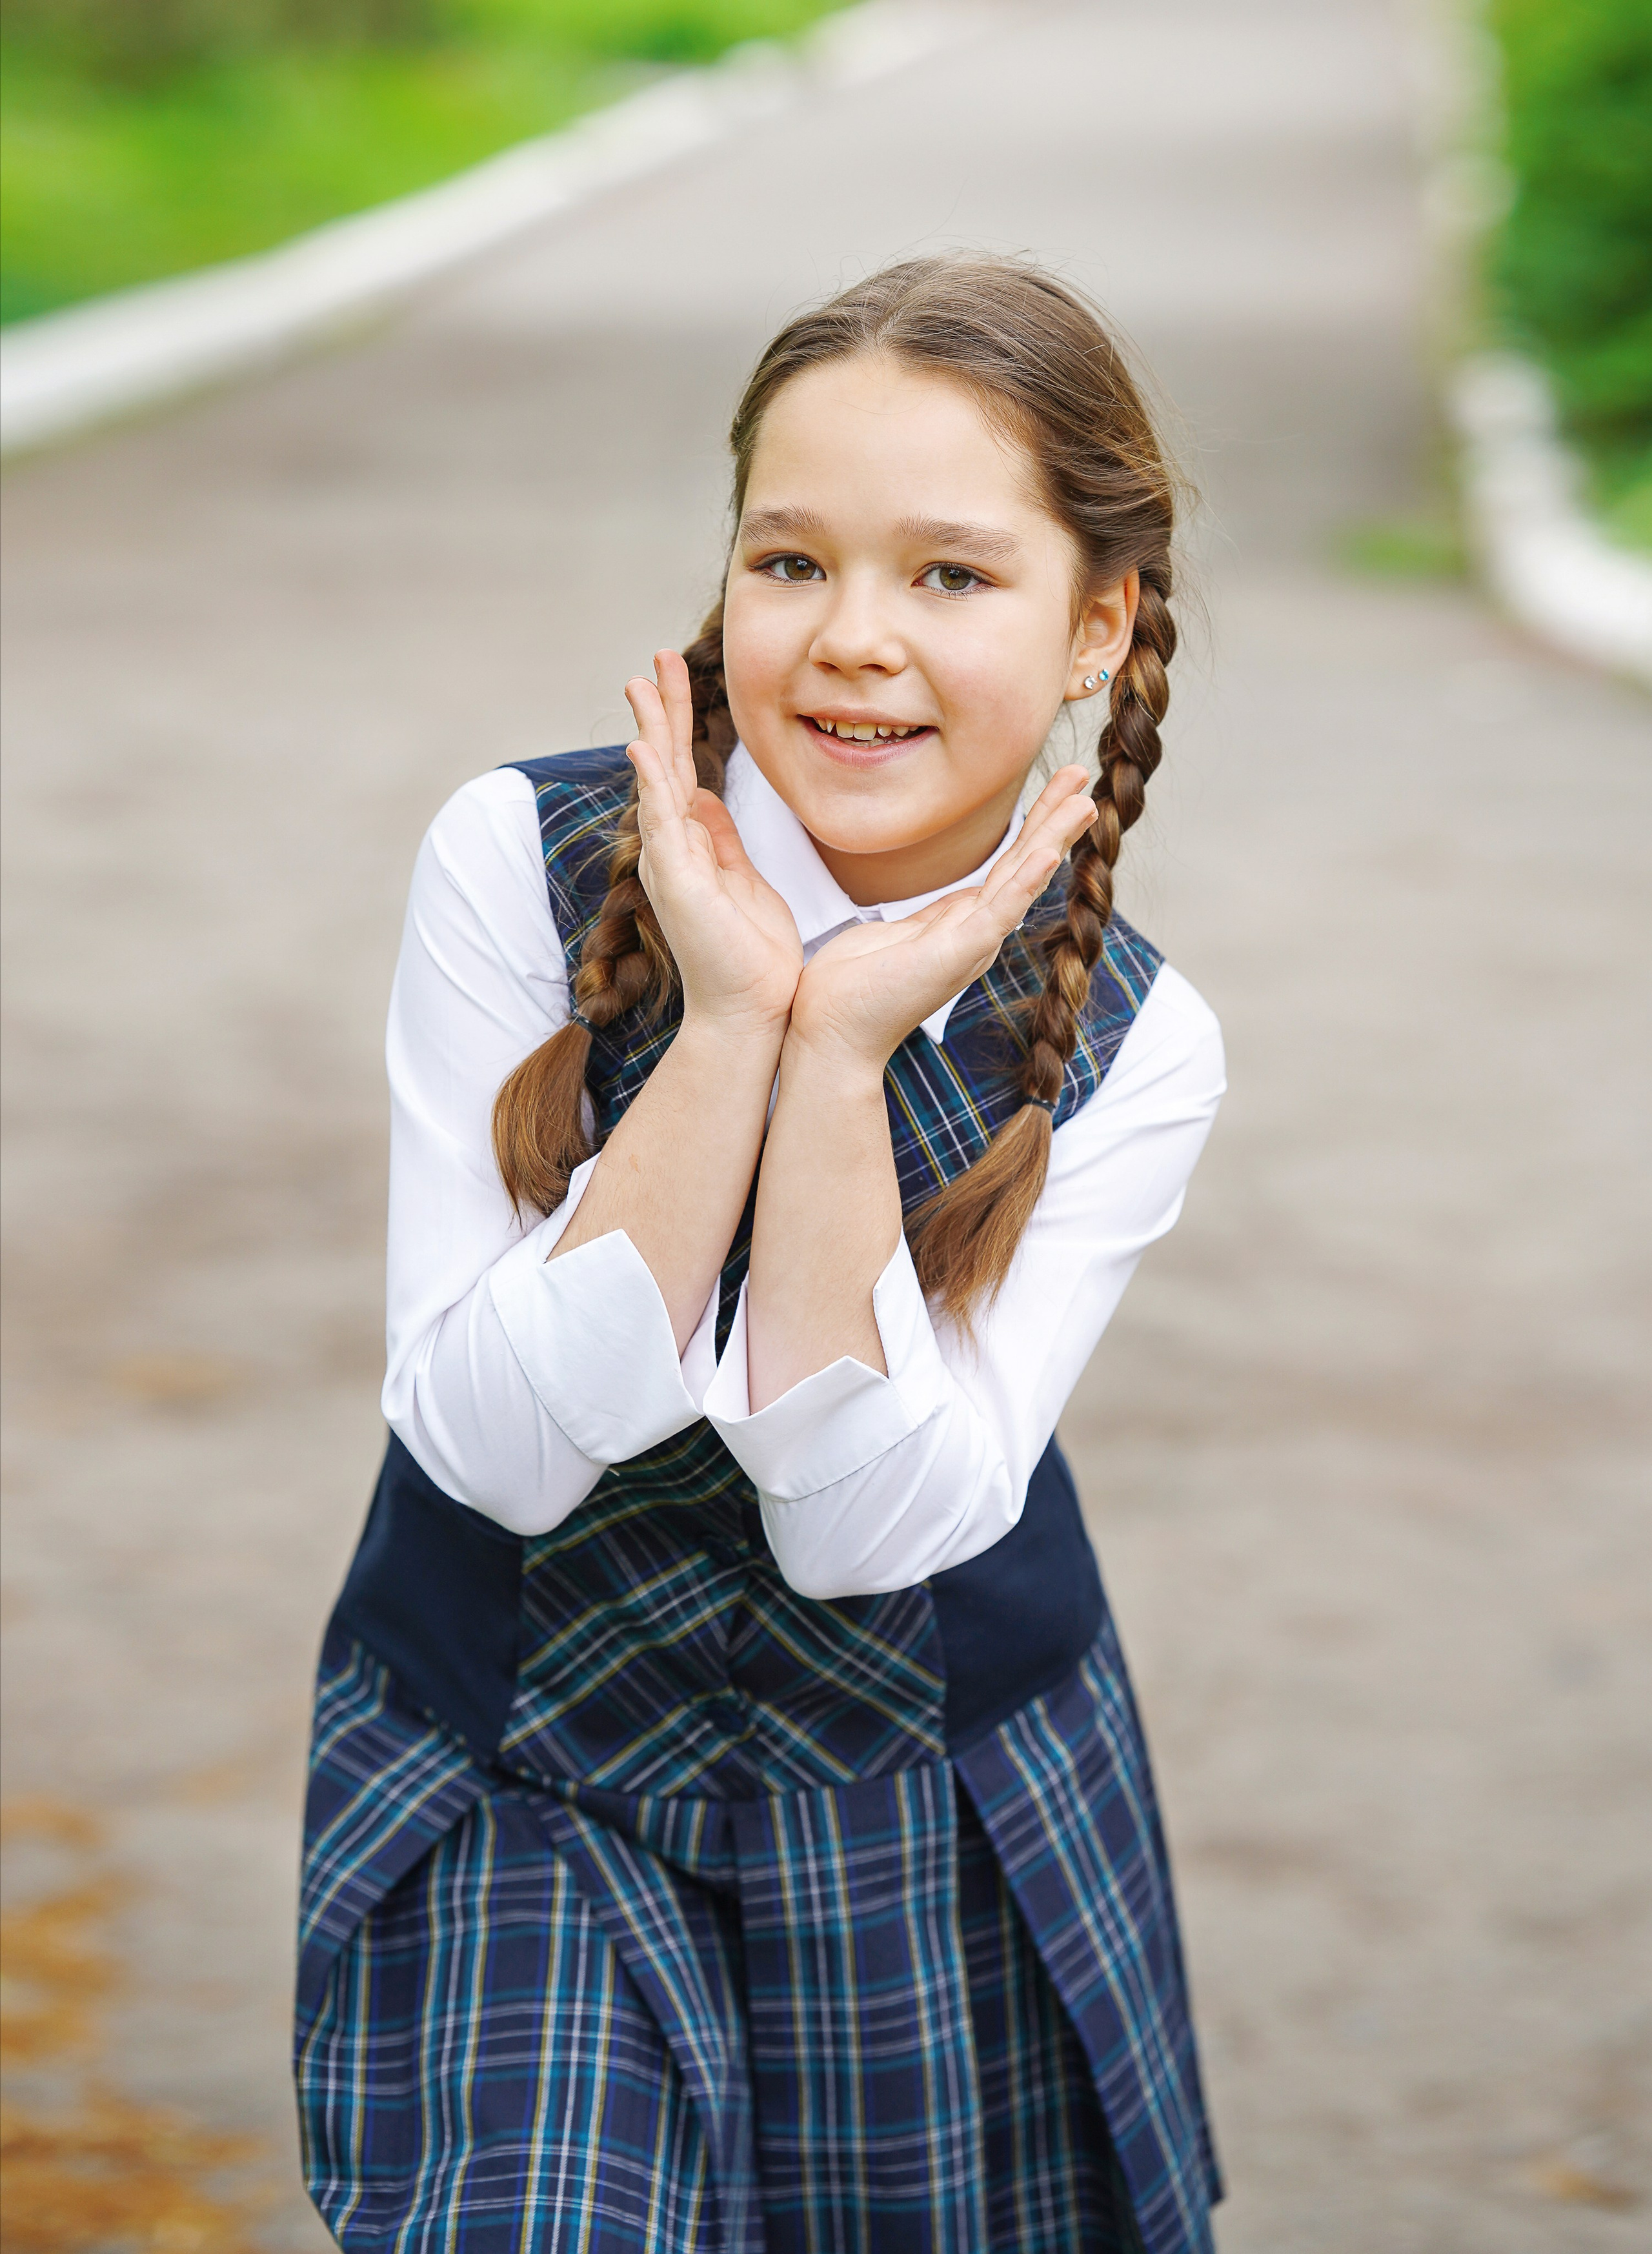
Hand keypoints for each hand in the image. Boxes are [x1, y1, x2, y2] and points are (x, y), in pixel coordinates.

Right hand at [625, 651, 803, 1037]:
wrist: (752, 1011)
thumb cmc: (752, 956)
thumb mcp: (743, 879)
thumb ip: (721, 838)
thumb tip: (707, 798)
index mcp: (690, 845)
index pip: (683, 770)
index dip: (679, 723)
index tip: (676, 677)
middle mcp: (672, 849)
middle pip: (665, 764)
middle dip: (661, 709)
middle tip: (655, 658)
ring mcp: (670, 864)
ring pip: (658, 782)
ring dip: (651, 730)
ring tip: (641, 682)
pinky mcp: (677, 882)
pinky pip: (662, 823)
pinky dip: (653, 784)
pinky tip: (646, 748)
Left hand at [787, 766, 1097, 1069]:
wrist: (831, 1033)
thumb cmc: (850, 988)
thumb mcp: (891, 934)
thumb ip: (918, 917)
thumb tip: (924, 905)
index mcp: (961, 925)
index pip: (1007, 865)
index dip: (1034, 824)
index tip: (1057, 787)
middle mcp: (975, 934)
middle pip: (1024, 864)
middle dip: (1053, 817)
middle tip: (1081, 774)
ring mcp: (970, 944)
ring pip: (1021, 880)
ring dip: (1053, 838)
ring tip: (1083, 802)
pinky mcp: (956, 954)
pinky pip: (997, 912)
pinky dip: (1025, 882)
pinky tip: (1048, 854)